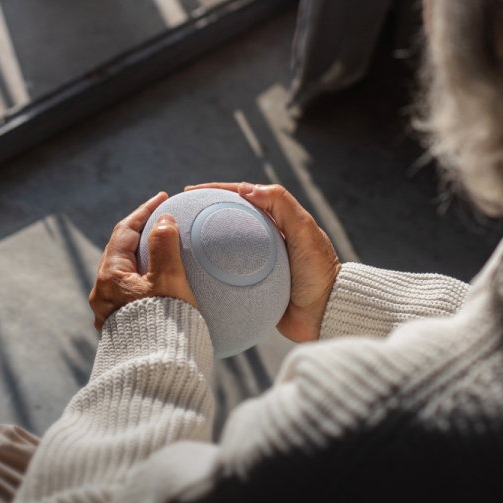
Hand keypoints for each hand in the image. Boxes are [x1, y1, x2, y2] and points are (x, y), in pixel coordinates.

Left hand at [89, 192, 198, 331]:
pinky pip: (129, 293)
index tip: (162, 198)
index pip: (124, 232)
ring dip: (142, 258)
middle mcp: (103, 294)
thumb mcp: (168, 281)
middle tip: (162, 221)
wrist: (156, 371)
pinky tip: (161, 282)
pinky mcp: (120, 327)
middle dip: (140, 233)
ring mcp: (109, 312)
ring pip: (124, 274)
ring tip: (165, 250)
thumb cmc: (164, 325)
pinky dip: (144, 278)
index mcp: (111, 277)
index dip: (143, 212)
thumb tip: (163, 220)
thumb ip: (165, 247)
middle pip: (120, 251)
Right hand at [185, 182, 339, 341]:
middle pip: (229, 220)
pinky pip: (226, 275)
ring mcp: (257, 264)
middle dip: (204, 213)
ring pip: (224, 248)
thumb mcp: (304, 231)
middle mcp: (266, 240)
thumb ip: (281, 204)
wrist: (324, 315)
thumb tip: (246, 187)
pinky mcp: (252, 287)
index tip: (190, 192)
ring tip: (179, 240)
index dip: (216, 191)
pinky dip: (209, 271)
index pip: (243, 197)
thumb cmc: (318, 272)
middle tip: (179, 213)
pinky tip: (192, 271)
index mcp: (278, 222)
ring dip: (203, 242)